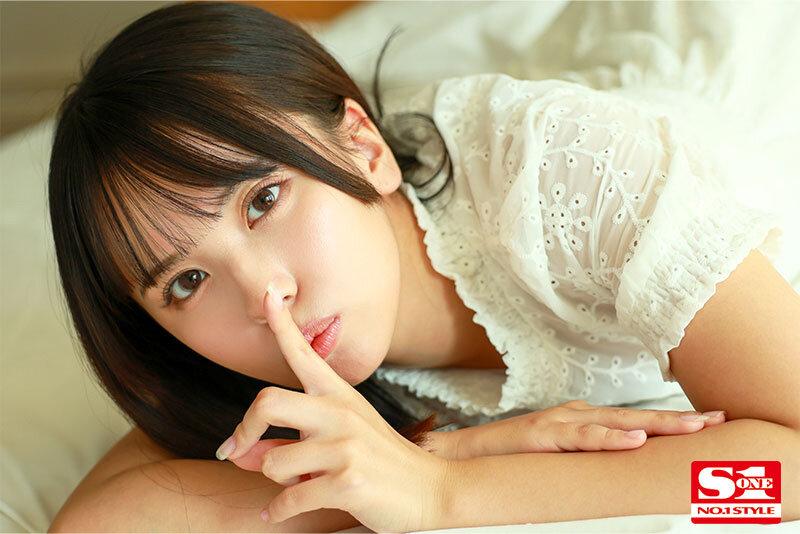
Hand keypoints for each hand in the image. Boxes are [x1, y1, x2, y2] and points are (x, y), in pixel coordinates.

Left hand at [215, 287, 450, 532]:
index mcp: (339, 396)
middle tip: (235, 449)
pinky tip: (279, 512)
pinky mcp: (347, 482)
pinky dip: (279, 511)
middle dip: (244, 430)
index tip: (268, 294)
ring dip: (275, 481)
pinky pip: (290, 499)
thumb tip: (239, 454)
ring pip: (273, 462)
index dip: (283, 323)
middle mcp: (340, 413)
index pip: (304, 353)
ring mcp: (345, 447)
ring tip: (294, 485)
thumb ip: (287, 444)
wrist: (430, 490)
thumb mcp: (336, 444)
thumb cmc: (379, 463)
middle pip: (267, 403)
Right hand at [421, 399, 726, 459]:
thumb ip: (583, 452)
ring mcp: (558, 424)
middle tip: (713, 421)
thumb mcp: (556, 454)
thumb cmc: (513, 455)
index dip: (669, 422)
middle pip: (633, 417)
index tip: (706, 423)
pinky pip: (581, 438)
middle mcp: (574, 415)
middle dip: (675, 420)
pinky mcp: (542, 436)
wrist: (467, 453)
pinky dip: (608, 439)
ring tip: (689, 428)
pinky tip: (634, 440)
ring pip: (615, 423)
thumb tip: (618, 460)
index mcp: (580, 419)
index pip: (632, 420)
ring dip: (654, 425)